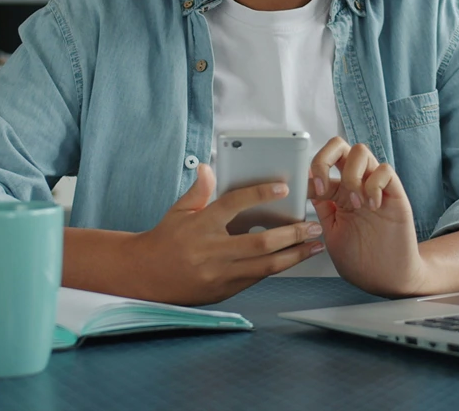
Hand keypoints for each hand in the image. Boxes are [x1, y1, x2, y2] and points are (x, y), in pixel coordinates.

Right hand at [127, 164, 323, 304]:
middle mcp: (211, 251)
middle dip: (291, 234)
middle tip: (313, 225)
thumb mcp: (179, 211)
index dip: (260, 194)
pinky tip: (292, 258)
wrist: (144, 276)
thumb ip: (199, 191)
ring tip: (313, 245)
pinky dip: (275, 267)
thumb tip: (210, 168)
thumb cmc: (164, 239)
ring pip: (264, 266)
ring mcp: (218, 274)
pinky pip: (255, 278)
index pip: (233, 205)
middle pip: (259, 243)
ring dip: (293, 256)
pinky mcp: (222, 291)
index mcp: (200, 225)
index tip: (283, 187)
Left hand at [309, 137, 427, 296]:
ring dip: (352, 175)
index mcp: (337, 193)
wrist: (387, 278)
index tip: (307, 191)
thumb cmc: (361, 260)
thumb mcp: (331, 233)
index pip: (322, 165)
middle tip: (323, 186)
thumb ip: (322, 209)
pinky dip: (375, 184)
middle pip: (340, 146)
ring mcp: (375, 187)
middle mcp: (355, 185)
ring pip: (361, 152)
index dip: (310, 172)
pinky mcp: (395, 194)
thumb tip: (306, 187)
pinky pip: (385, 170)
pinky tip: (373, 206)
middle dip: (325, 157)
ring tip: (355, 203)